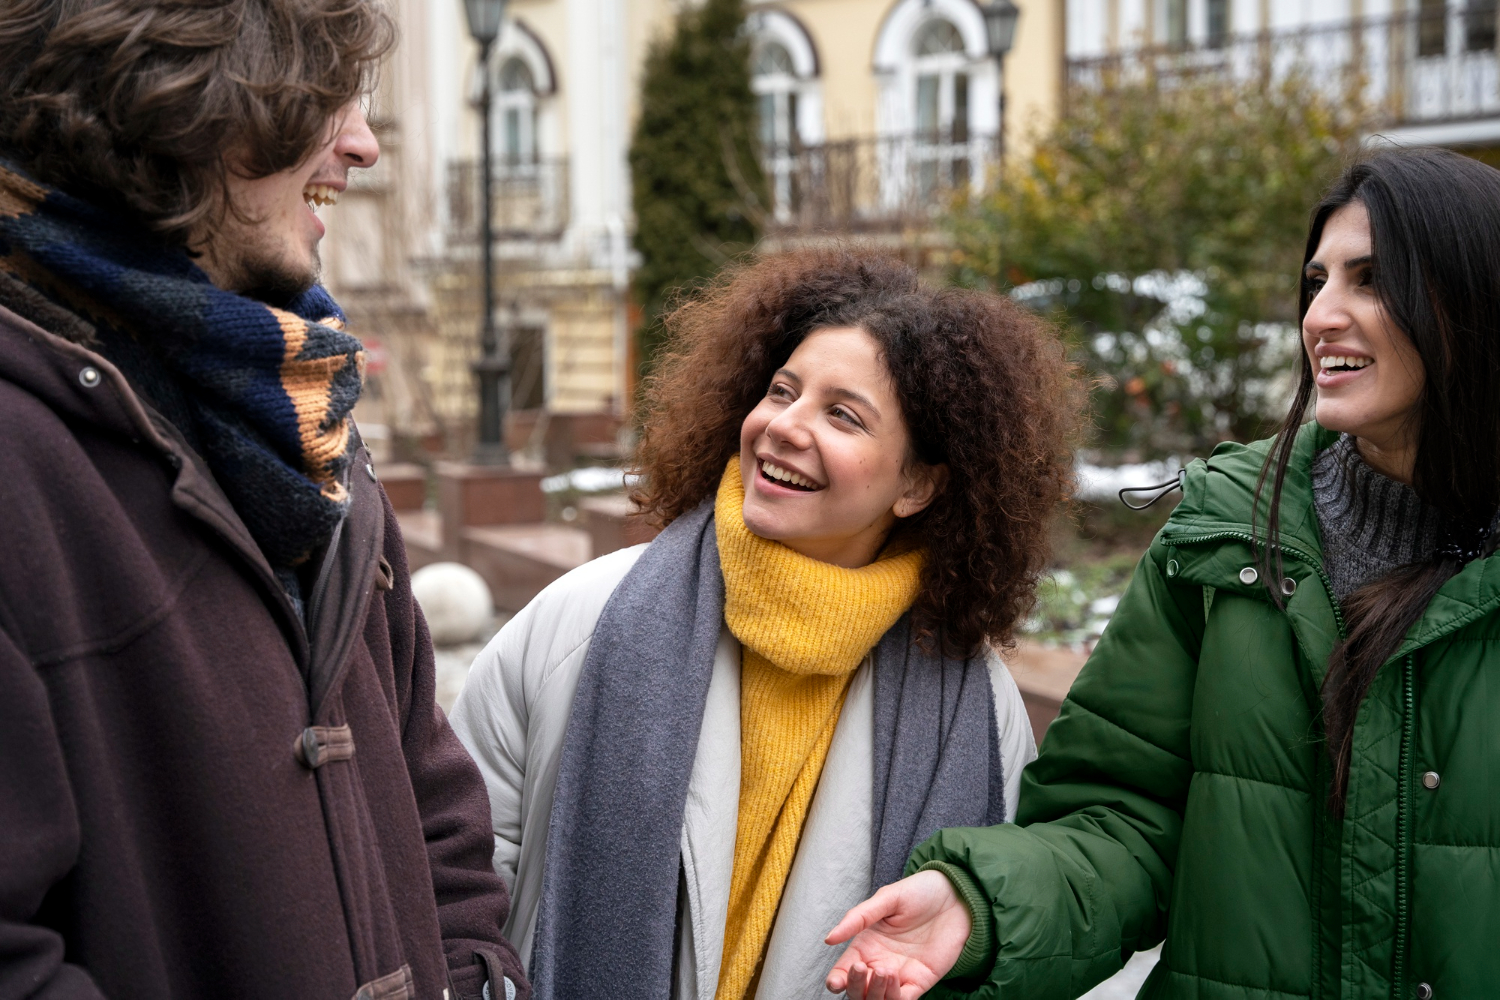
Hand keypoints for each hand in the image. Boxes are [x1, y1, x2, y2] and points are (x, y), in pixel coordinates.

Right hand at [824, 870, 972, 998]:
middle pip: (859, 990)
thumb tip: (829, 939)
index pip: (845, 970)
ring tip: (885, 971)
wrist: (956, 895)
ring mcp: (901, 974)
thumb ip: (858, 918)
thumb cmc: (919, 892)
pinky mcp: (922, 980)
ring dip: (877, 994)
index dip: (837, 980)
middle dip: (856, 987)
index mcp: (867, 944)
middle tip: (864, 969)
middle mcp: (881, 963)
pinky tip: (898, 985)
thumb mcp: (886, 898)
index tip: (836, 981)